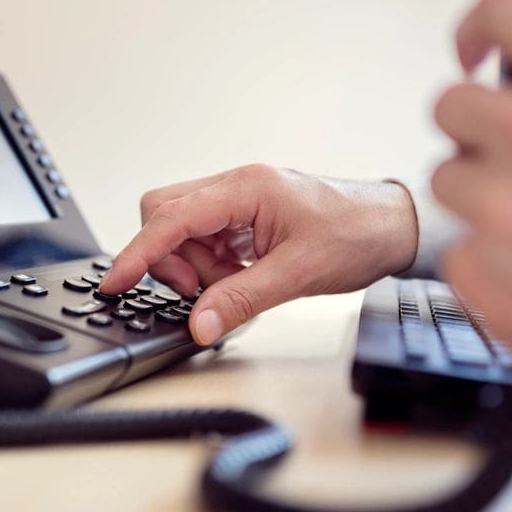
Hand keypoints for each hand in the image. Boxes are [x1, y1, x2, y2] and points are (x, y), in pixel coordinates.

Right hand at [98, 165, 418, 344]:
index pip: (170, 217)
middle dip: (169, 257)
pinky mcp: (247, 219)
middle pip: (165, 214)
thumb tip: (199, 323)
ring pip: (183, 231)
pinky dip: (212, 265)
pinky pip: (207, 240)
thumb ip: (243, 298)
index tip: (115, 282)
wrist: (396, 226)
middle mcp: (237, 187)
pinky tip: (241, 278)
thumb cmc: (358, 233)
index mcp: (246, 187)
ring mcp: (240, 203)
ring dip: (195, 265)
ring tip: (234, 284)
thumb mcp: (299, 273)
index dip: (138, 253)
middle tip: (201, 289)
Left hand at [433, 0, 511, 430]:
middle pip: (451, 105)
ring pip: (447, 179)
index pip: (504, 8)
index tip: (475, 53)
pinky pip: (456, 249)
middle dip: (480, 133)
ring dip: (482, 198)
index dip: (480, 26)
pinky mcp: (479, 269)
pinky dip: (490, 263)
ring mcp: (501, 204)